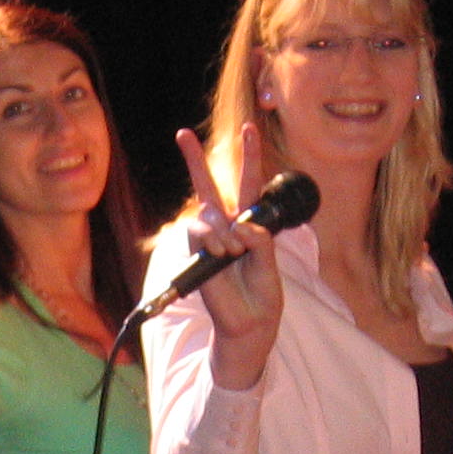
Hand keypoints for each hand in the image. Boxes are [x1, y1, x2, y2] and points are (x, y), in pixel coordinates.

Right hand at [173, 124, 282, 372]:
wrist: (250, 324)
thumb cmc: (263, 295)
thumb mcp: (271, 263)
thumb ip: (260, 240)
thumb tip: (240, 226)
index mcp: (250, 226)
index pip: (249, 185)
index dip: (249, 156)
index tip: (250, 129)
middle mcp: (227, 229)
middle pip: (209, 187)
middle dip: (194, 160)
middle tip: (181, 134)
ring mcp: (211, 241)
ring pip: (208, 212)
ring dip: (224, 228)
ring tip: (233, 251)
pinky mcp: (199, 255)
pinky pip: (200, 231)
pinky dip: (214, 238)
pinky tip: (224, 251)